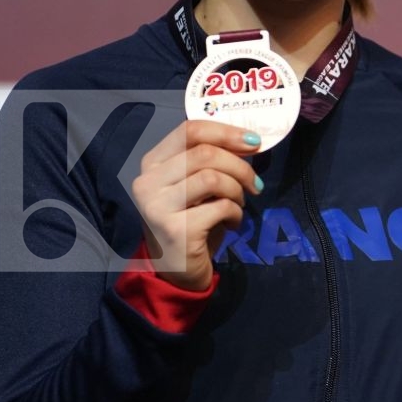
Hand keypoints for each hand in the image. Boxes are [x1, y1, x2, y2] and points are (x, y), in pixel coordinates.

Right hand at [128, 119, 263, 291]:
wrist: (175, 270)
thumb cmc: (190, 221)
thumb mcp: (194, 185)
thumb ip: (210, 161)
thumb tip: (249, 141)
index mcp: (152, 162)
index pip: (190, 130)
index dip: (226, 132)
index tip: (253, 142)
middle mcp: (148, 181)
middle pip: (205, 153)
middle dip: (240, 166)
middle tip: (254, 184)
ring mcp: (157, 205)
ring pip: (212, 178)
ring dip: (237, 190)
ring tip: (239, 204)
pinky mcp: (174, 229)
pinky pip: (219, 207)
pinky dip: (235, 213)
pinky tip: (233, 222)